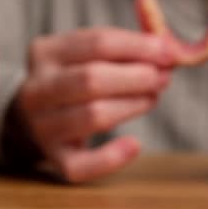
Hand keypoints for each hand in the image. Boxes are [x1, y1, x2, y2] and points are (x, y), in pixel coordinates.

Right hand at [15, 28, 172, 181]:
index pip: (98, 43)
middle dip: (136, 77)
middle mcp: (37, 88)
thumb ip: (127, 47)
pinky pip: (83, 165)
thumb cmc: (75, 80)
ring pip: (93, 116)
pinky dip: (112, 157)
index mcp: (46, 52)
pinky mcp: (55, 158)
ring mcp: (42, 126)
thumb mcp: (88, 54)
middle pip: (91, 79)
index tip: (168, 52)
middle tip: (163, 78)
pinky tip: (134, 145)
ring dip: (132, 106)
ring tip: (152, 99)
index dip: (139, 47)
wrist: (36, 118)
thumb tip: (171, 47)